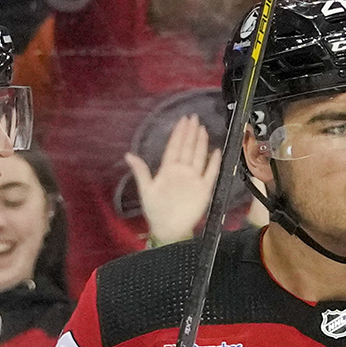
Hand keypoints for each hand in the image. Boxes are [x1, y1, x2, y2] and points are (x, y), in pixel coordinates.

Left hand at [129, 116, 220, 247]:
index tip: (182, 120)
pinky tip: (217, 151)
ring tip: (203, 128)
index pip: (174, 147)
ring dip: (201, 143)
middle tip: (194, 117)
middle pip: (187, 148)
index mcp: (168, 170)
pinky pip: (211, 173)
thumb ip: (140, 171)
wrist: (168, 229)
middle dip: (190, 132)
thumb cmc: (155, 210)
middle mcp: (182, 171)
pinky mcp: (204, 189)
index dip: (178, 133)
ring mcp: (194, 179)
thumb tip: (128, 154)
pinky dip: (214, 163)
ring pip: (199, 156)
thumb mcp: (145, 190)